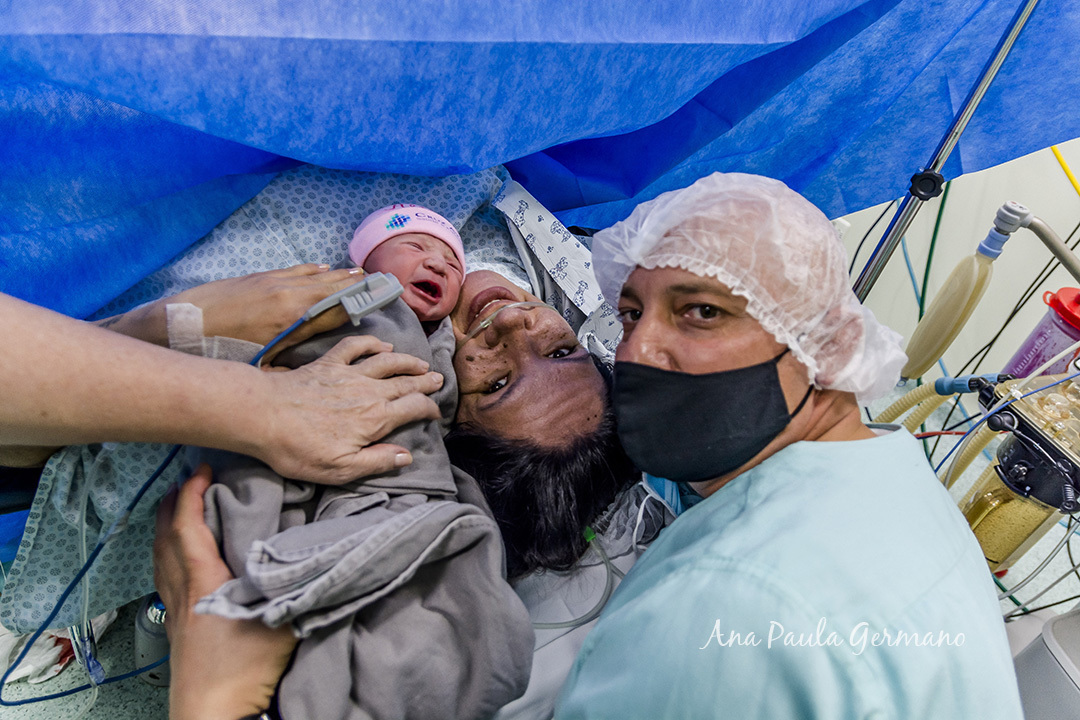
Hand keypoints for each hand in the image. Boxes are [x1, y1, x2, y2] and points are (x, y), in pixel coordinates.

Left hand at [154, 466, 295, 719]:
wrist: (216, 717)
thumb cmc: (245, 671)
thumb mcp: (280, 620)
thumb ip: (292, 583)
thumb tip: (312, 553)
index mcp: (203, 582)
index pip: (187, 527)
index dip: (191, 494)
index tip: (202, 471)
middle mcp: (182, 592)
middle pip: (165, 539)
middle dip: (173, 506)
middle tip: (188, 485)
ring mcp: (176, 613)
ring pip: (161, 561)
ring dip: (167, 531)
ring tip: (180, 515)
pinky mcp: (178, 631)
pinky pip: (165, 581)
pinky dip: (168, 559)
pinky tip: (182, 565)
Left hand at [168, 264, 365, 360]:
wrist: (179, 324)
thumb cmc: (219, 350)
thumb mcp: (259, 367)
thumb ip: (288, 370)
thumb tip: (310, 378)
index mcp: (292, 318)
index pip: (336, 306)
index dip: (361, 302)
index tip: (383, 295)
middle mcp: (288, 294)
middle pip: (332, 286)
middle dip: (358, 285)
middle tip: (381, 280)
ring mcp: (274, 282)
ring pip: (316, 276)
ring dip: (339, 275)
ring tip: (360, 273)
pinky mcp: (260, 277)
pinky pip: (296, 270)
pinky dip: (313, 270)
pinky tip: (324, 267)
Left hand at [253, 335, 443, 482]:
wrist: (263, 416)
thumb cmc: (299, 449)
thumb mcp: (341, 469)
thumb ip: (377, 461)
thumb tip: (406, 456)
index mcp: (376, 419)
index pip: (414, 408)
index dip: (429, 409)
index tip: (435, 412)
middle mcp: (368, 391)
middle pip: (406, 383)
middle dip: (425, 382)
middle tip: (439, 379)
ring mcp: (348, 373)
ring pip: (387, 362)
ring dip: (407, 361)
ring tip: (421, 363)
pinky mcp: (327, 363)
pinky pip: (355, 347)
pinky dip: (371, 344)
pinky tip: (381, 345)